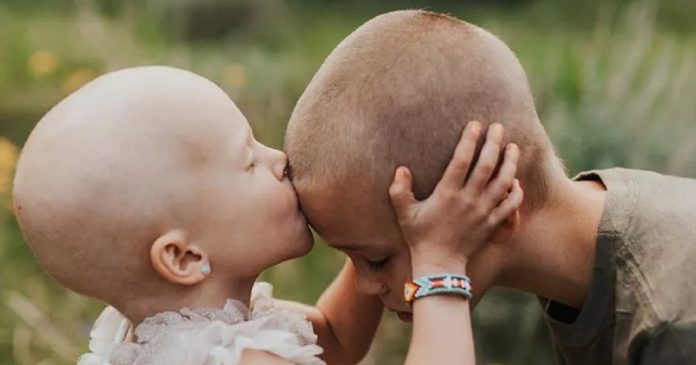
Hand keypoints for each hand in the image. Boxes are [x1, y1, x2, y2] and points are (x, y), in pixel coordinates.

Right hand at [389, 121, 522, 274]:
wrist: (439, 265)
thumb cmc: (419, 237)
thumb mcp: (404, 213)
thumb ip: (399, 190)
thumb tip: (402, 168)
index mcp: (447, 193)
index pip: (462, 160)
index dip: (470, 140)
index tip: (475, 124)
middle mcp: (468, 200)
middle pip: (487, 165)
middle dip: (494, 143)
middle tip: (498, 127)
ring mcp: (483, 212)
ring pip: (504, 181)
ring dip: (510, 162)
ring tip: (513, 147)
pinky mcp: (492, 223)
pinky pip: (511, 204)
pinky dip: (516, 191)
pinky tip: (515, 180)